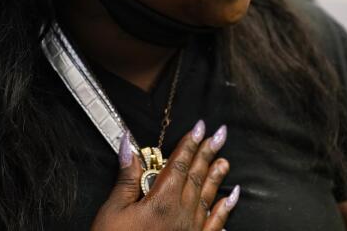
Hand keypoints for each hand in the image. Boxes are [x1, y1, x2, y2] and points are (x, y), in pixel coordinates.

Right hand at [90, 121, 238, 230]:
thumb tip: (130, 146)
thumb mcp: (113, 210)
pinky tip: (233, 197)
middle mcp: (181, 213)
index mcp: (161, 201)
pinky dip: (226, 209)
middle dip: (208, 152)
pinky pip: (215, 223)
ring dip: (217, 175)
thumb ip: (127, 178)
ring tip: (225, 159)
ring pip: (208, 196)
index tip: (199, 127)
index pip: (179, 164)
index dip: (189, 144)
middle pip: (196, 175)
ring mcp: (191, 230)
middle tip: (220, 134)